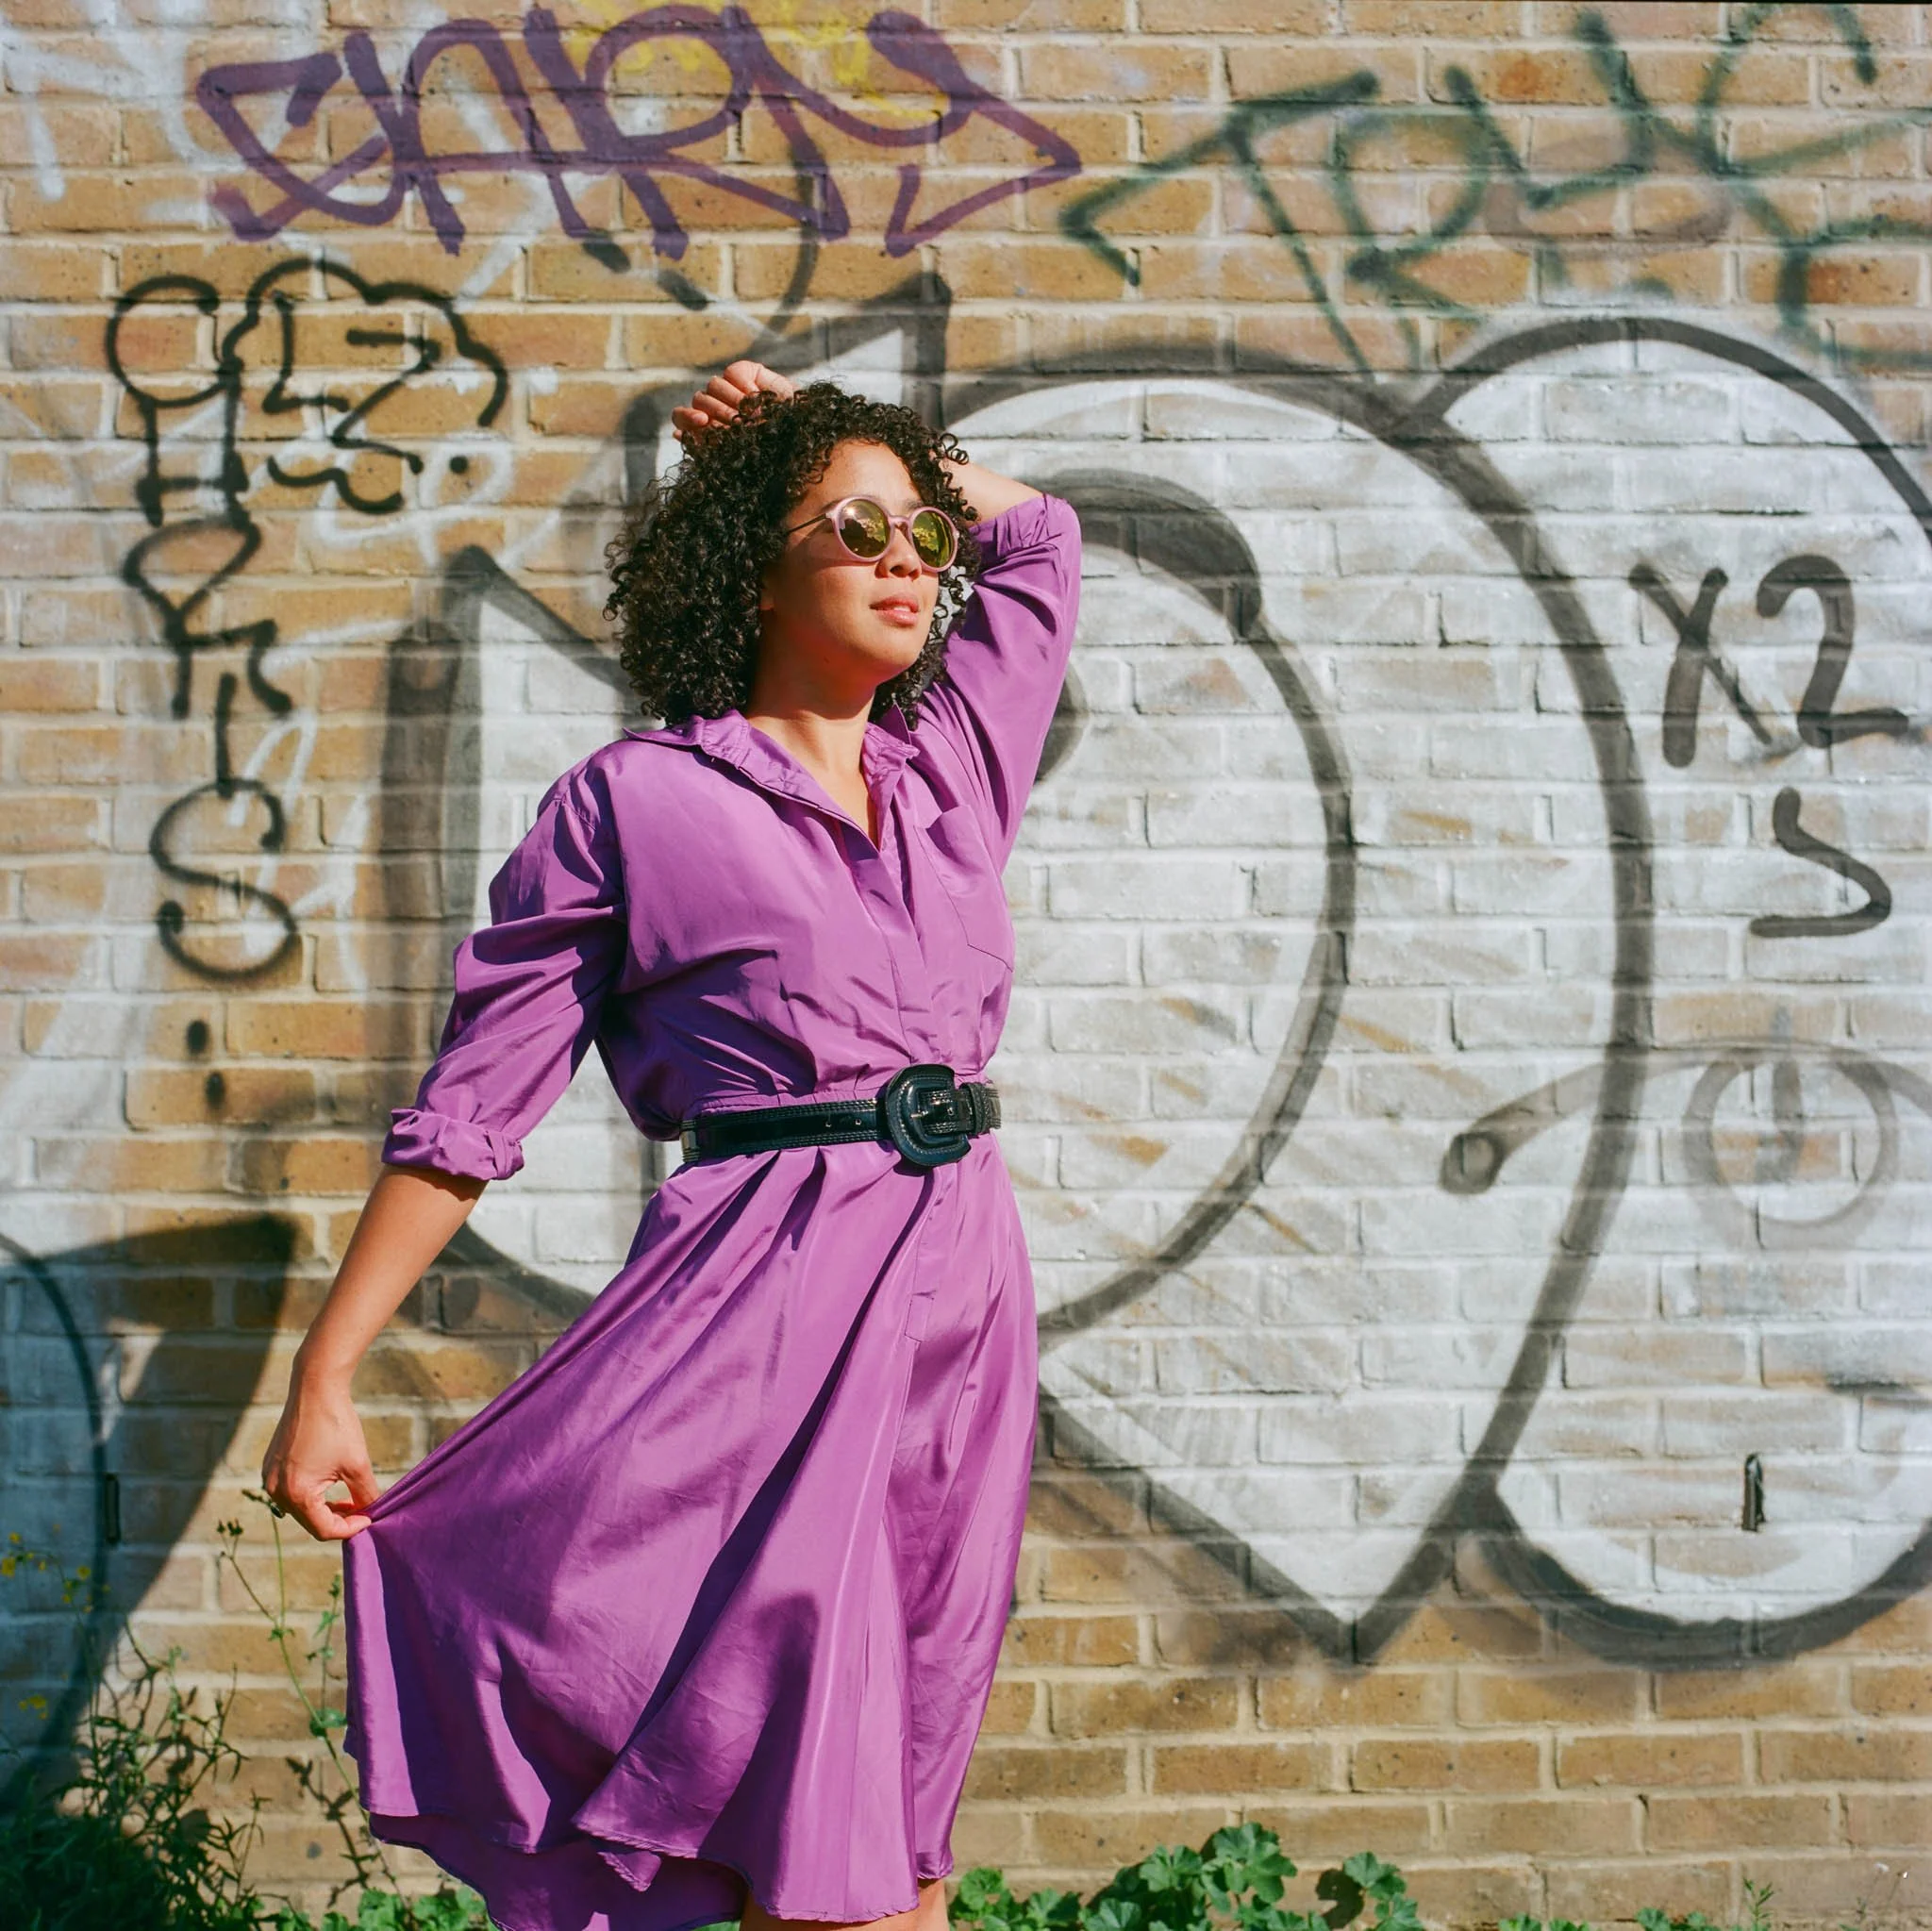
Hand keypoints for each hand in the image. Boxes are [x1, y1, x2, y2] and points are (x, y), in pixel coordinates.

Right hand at [261, 1363, 380, 1541]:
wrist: (315, 1388)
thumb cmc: (337, 1425)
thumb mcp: (357, 1464)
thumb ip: (365, 1495)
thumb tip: (371, 1513)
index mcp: (295, 1494)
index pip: (324, 1529)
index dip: (350, 1529)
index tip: (370, 1519)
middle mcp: (275, 1490)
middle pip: (310, 1521)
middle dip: (338, 1519)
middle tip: (363, 1510)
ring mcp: (269, 1478)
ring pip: (301, 1508)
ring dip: (325, 1508)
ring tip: (351, 1498)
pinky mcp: (270, 1466)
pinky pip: (291, 1491)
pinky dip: (312, 1494)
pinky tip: (331, 1483)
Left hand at [671, 359, 795, 444]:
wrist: (803, 432)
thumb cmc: (771, 449)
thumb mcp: (740, 454)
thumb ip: (710, 448)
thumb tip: (678, 435)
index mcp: (707, 428)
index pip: (682, 417)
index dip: (687, 418)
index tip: (703, 422)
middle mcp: (715, 406)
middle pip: (698, 400)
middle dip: (717, 413)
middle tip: (737, 424)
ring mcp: (729, 388)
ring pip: (713, 386)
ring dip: (731, 401)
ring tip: (752, 415)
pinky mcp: (745, 373)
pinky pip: (733, 373)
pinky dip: (743, 386)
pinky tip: (757, 398)